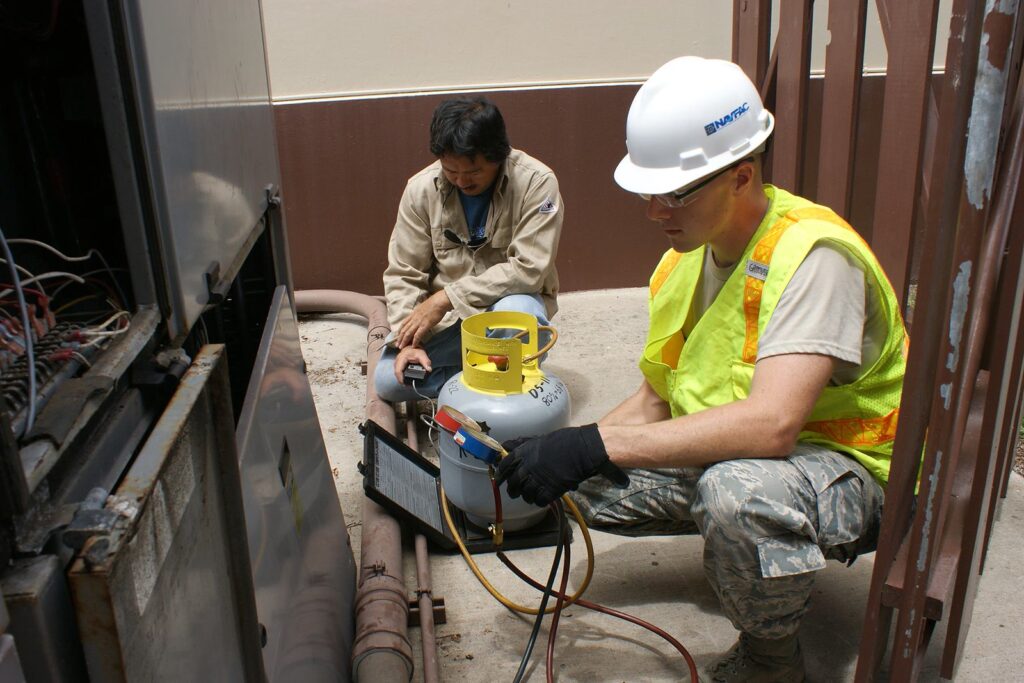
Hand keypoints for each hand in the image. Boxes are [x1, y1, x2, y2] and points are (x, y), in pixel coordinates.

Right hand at [393, 346, 431, 384]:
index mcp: (402, 358)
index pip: (398, 371)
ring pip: (396, 372)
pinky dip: (400, 375)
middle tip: (406, 385)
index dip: (400, 378)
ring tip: (406, 383)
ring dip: (400, 378)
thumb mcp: (422, 355)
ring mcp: (397, 362)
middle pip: (396, 373)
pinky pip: (398, 371)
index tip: (404, 384)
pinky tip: (404, 379)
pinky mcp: (398, 363)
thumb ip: (426, 362)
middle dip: (400, 380)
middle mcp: (397, 360)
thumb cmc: (416, 349)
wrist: (412, 344)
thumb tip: (429, 369)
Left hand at [397, 290, 451, 347]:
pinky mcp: (425, 325)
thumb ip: (419, 313)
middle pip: (404, 329)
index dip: (400, 330)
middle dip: (399, 338)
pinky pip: (418, 335)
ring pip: (408, 333)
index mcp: (413, 314)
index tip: (397, 336)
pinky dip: (415, 341)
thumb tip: (419, 316)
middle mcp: (414, 318)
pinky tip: (413, 346)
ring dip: (404, 341)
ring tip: (401, 347)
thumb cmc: (434, 304)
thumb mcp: (422, 308)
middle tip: (397, 345)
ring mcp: (419, 322)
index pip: (404, 323)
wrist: (439, 302)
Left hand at [495, 424, 629, 506]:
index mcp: (523, 453)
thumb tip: (507, 446)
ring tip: (532, 495)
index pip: (504, 466)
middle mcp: (526, 468)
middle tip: (515, 492)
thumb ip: (522, 445)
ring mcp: (537, 481)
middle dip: (513, 489)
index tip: (500, 479)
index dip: (501, 474)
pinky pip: (539, 501)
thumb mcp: (539, 439)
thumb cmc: (563, 441)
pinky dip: (540, 501)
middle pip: (513, 484)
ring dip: (527, 496)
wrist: (581, 450)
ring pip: (525, 495)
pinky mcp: (549, 491)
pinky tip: (543, 498)